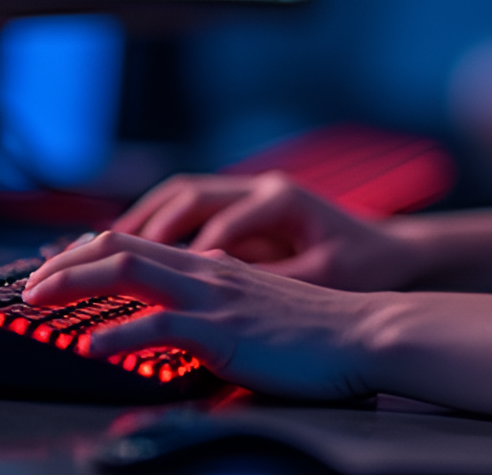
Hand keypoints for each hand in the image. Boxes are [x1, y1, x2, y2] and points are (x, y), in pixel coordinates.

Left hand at [22, 232, 380, 399]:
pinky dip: (119, 336)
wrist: (364, 330)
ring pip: (131, 272)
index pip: (139, 242)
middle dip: (67, 262)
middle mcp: (210, 269)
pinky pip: (162, 326)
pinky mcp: (227, 331)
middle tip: (30, 284)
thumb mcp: (261, 299)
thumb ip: (222, 293)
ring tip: (38, 299)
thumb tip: (184, 303)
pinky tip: (92, 348)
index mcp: (216, 262)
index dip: (90, 251)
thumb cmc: (318, 324)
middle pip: (123, 247)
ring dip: (75, 284)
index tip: (56, 270)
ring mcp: (217, 297)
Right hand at [113, 171, 422, 290]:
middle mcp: (261, 188)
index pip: (222, 224)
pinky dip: (159, 230)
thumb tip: (222, 302)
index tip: (158, 287)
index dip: (190, 255)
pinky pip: (191, 213)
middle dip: (145, 227)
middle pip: (188, 196)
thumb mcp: (325, 277)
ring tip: (101, 251)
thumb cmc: (362, 263)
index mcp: (282, 199)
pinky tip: (132, 255)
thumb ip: (275, 286)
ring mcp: (251, 195)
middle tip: (102, 256)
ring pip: (182, 197)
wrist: (390, 250)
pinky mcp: (245, 212)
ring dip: (143, 222)